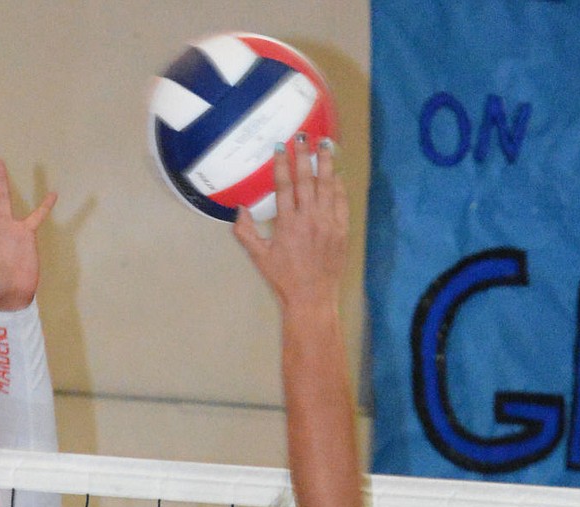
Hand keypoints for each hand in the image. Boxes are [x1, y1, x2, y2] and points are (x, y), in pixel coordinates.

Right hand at [233, 139, 347, 314]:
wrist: (312, 297)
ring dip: (325, 163)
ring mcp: (328, 223)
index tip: (280, 147)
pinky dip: (338, 186)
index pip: (284, 186)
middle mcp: (309, 219)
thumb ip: (246, 232)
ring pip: (327, 186)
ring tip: (325, 144)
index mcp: (287, 224)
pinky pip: (341, 202)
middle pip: (306, 180)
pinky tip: (336, 174)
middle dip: (304, 155)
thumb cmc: (284, 279)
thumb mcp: (259, 258)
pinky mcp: (341, 230)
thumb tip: (239, 210)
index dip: (282, 165)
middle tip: (302, 136)